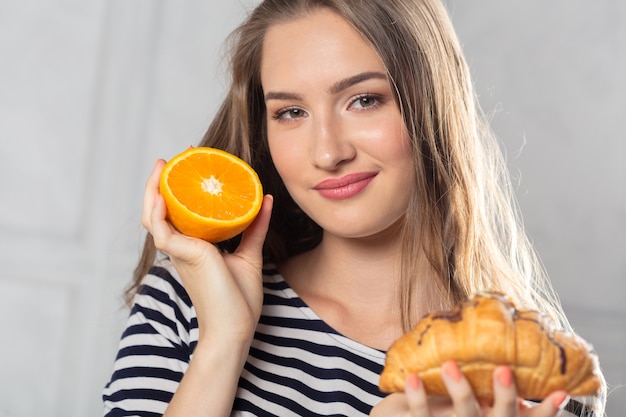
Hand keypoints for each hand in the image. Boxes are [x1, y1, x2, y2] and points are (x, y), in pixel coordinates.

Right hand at [142, 159, 272, 344]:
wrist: (236, 328)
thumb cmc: (239, 300)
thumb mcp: (249, 255)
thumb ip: (255, 227)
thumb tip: (266, 199)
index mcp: (193, 248)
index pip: (179, 213)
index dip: (178, 190)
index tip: (191, 165)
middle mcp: (182, 248)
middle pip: (160, 211)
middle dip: (162, 182)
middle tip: (176, 158)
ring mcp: (180, 253)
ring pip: (153, 217)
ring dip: (153, 190)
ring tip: (162, 166)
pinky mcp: (184, 257)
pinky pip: (162, 231)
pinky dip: (158, 212)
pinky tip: (162, 196)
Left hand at [370, 361, 569, 416]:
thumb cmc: (443, 402)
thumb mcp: (473, 395)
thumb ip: (488, 379)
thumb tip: (504, 336)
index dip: (546, 411)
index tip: (561, 392)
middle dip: (505, 397)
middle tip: (503, 370)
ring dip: (459, 390)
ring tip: (450, 364)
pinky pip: (421, 416)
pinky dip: (417, 397)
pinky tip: (412, 377)